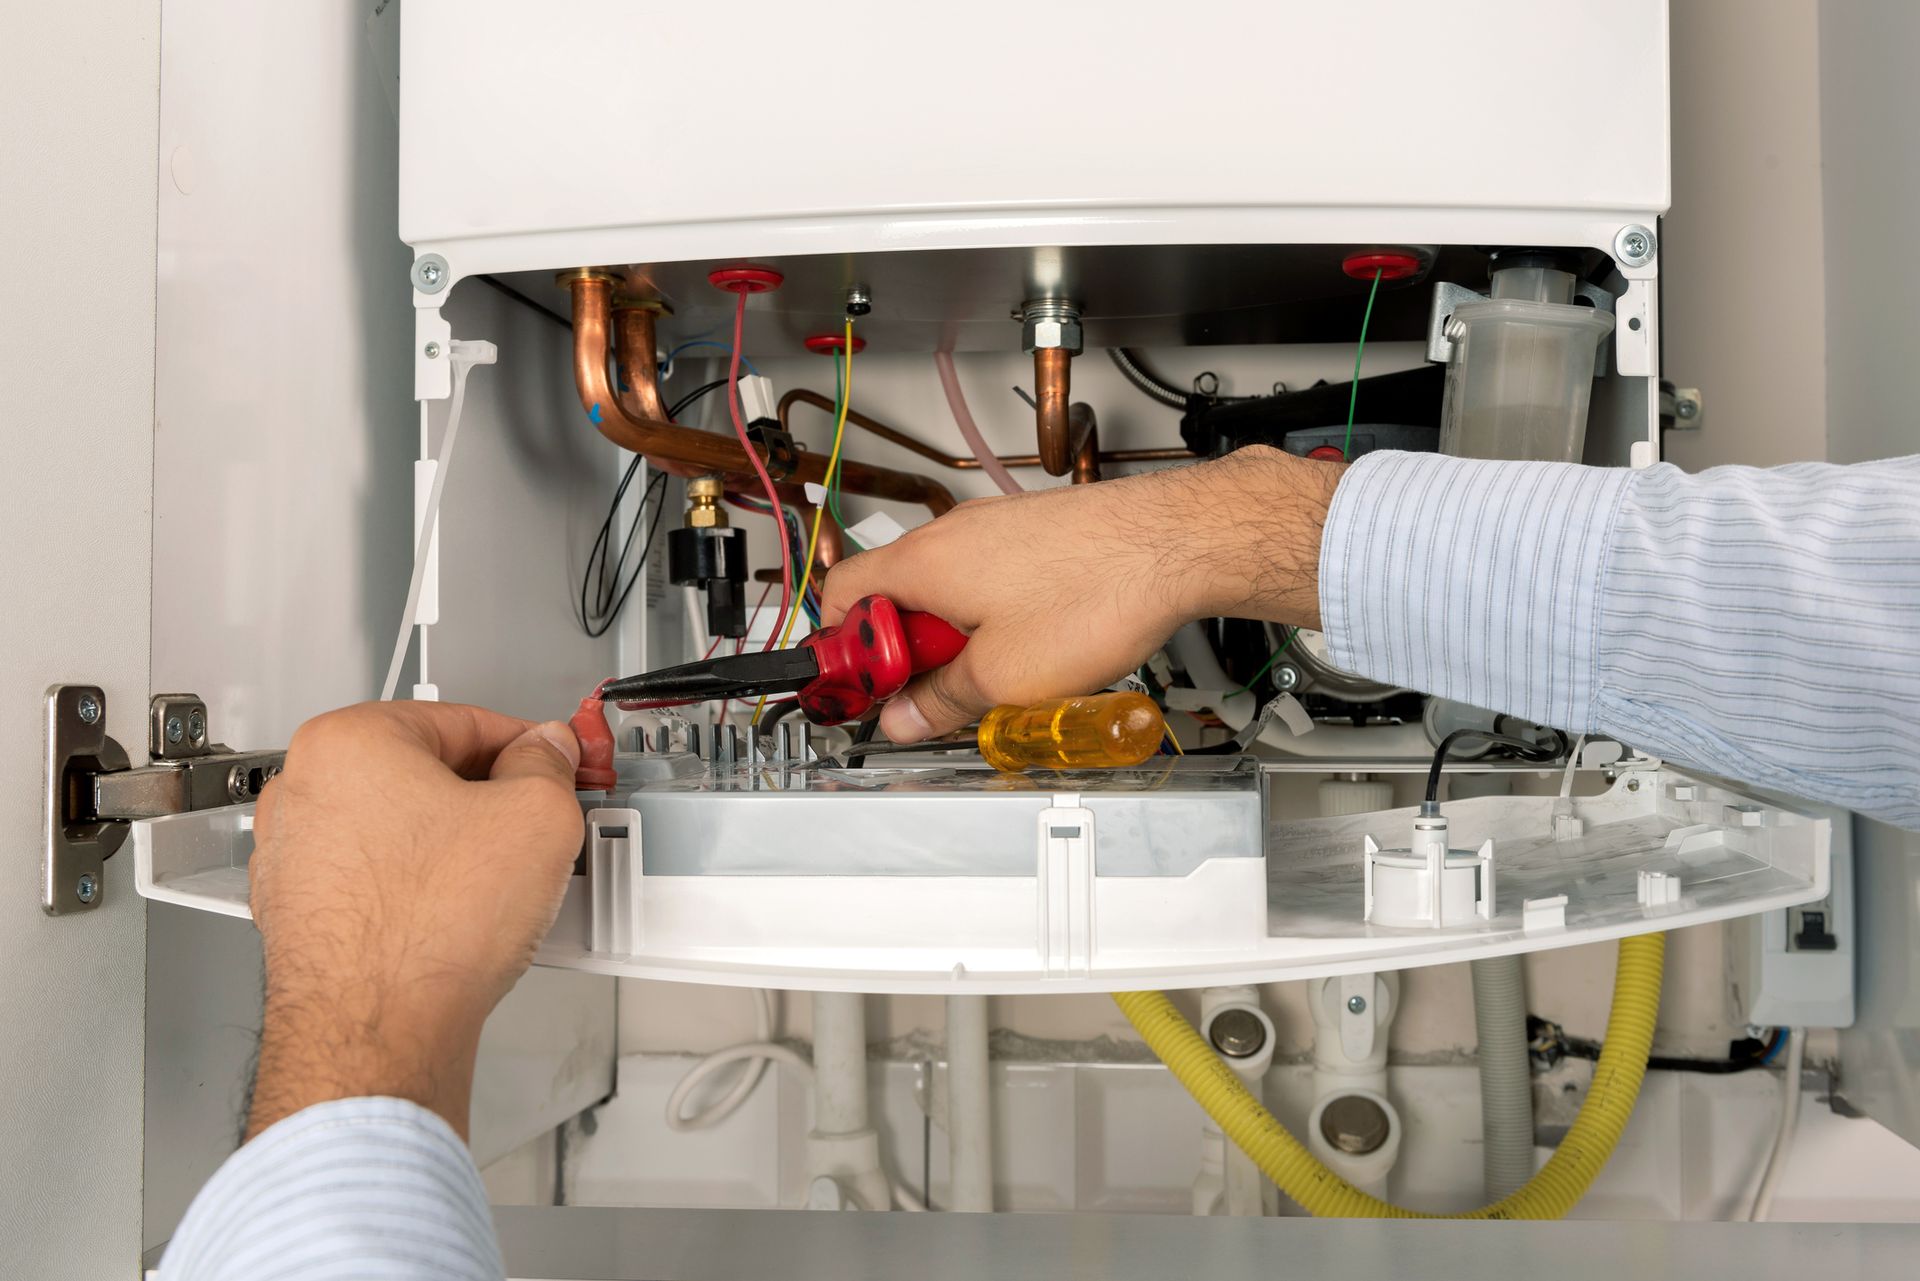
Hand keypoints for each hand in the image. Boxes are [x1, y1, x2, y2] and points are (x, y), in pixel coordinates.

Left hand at [244, 702, 583, 1140]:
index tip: (556, 766)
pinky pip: (378, 882)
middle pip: (425, 773)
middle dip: (489, 800)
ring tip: (501, 884)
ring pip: (400, 829)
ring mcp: (292, 857)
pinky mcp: (298, 916)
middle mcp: (303, 791)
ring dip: (455, 847)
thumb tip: (545, 753)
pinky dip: (420, 892)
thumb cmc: (425, 932)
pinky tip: (460, 920)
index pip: (463, 721)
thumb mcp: (538, 816)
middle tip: (537, 828)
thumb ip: (548, 765)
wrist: (375, 1036)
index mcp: (347, 741)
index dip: (529, 747)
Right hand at [821, 445, 1341, 740]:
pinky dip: (990, 620)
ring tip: (991, 679)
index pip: (839, 598)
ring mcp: (993, 530)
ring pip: (943, 593)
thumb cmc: (1095, 590)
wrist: (1175, 542)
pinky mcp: (1033, 536)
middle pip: (892, 600)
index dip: (842, 655)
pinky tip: (1029, 650)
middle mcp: (950, 536)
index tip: (864, 695)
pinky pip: (986, 581)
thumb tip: (905, 719)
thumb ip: (942, 702)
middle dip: (906, 656)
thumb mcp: (1003, 676)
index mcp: (921, 564)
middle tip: (931, 699)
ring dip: (952, 641)